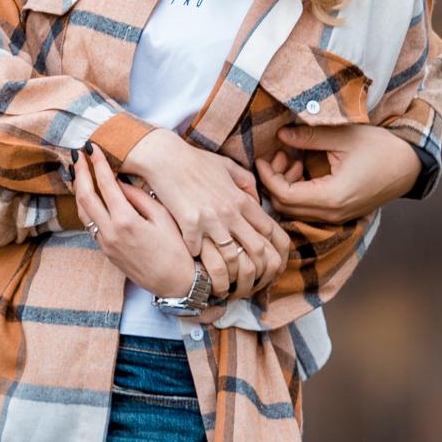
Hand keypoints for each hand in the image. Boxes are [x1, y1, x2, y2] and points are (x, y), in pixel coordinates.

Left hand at [73, 148, 197, 294]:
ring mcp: (105, 244)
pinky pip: (89, 223)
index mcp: (126, 221)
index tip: (92, 147)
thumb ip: (139, 197)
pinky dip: (84, 205)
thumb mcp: (163, 217)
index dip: (97, 163)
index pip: (105, 184)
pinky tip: (87, 195)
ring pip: (82, 211)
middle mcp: (110, 232)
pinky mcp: (105, 251)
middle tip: (77, 153)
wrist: (174, 283)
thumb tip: (120, 182)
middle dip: (79, 171)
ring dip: (77, 188)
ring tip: (77, 170)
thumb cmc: (176, 249)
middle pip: (85, 195)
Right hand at [121, 127, 291, 281]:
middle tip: (250, 281)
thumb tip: (257, 199)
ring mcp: (211, 219)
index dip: (276, 251)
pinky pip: (197, 251)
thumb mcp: (227, 166)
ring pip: (231, 258)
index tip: (271, 264)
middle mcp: (231, 211)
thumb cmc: (195, 161)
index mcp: (242, 200)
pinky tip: (193, 260)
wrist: (165, 157)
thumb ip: (246, 182)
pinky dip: (196, 259)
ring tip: (223, 283)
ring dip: (228, 274)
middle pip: (257, 249)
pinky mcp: (189, 224)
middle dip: (258, 270)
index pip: (271, 230)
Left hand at [257, 118, 422, 221]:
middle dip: (274, 182)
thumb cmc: (380, 148)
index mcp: (332, 197)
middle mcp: (332, 213)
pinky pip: (308, 209)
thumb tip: (281, 135)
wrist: (408, 166)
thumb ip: (310, 136)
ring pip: (295, 210)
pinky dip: (298, 191)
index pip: (284, 196)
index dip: (267, 177)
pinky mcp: (338, 214)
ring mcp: (336, 217)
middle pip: (285, 208)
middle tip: (279, 155)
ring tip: (293, 158)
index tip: (261, 157)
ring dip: (286, 186)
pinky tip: (304, 169)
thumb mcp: (344, 136)